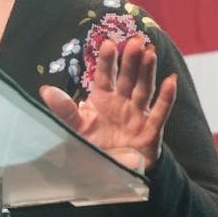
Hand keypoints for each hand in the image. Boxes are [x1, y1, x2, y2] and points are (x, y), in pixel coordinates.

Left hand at [39, 36, 176, 169]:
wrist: (109, 175)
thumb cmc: (91, 147)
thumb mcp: (74, 129)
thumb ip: (64, 110)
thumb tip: (46, 90)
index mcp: (102, 99)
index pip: (104, 76)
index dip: (107, 61)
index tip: (108, 43)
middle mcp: (121, 103)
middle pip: (127, 78)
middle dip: (131, 60)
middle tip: (135, 41)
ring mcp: (137, 115)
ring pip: (144, 89)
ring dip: (148, 72)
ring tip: (150, 52)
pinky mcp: (150, 131)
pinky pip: (160, 113)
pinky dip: (166, 97)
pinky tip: (171, 80)